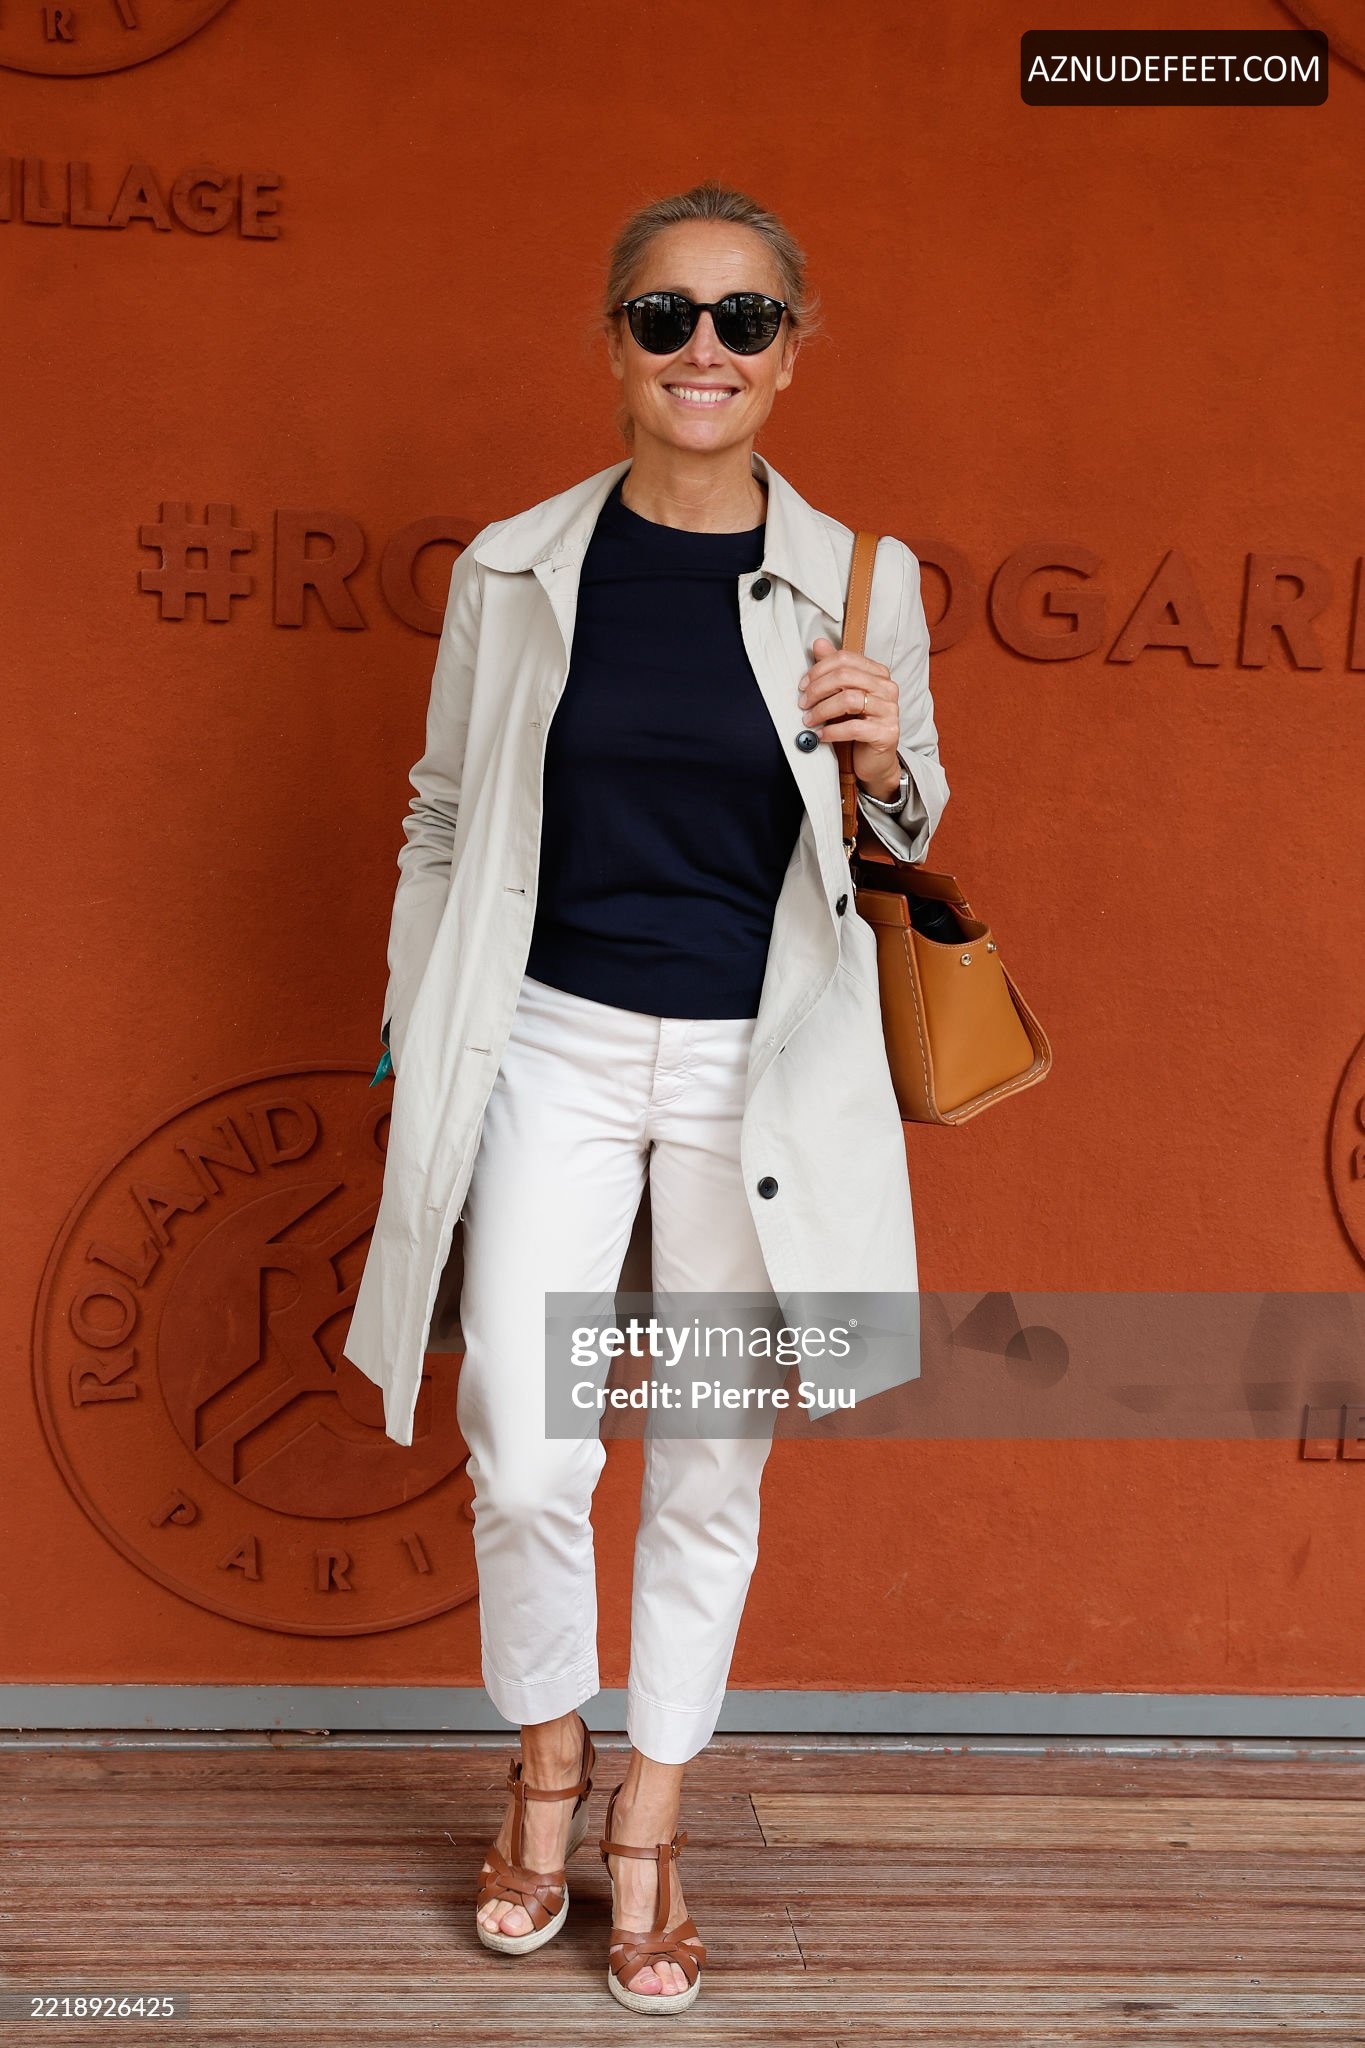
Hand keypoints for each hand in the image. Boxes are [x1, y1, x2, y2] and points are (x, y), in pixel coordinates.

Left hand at [798, 636, 901, 798]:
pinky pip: (854, 727)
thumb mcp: (843, 695)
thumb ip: (833, 669)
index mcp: (878, 674)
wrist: (874, 760)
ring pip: (849, 699)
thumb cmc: (858, 725)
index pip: (845, 659)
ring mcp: (890, 710)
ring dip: (822, 710)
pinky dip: (832, 731)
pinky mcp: (887, 732)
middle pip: (845, 676)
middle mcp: (887, 688)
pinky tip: (821, 736)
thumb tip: (819, 644)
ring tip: (809, 720)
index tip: (803, 686)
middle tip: (802, 704)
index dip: (819, 670)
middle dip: (817, 689)